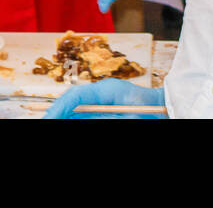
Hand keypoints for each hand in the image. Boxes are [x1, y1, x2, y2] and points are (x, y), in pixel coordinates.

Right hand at [43, 79, 166, 118]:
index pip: (75, 97)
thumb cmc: (153, 111)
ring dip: (64, 116)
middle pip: (72, 104)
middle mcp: (101, 94)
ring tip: (50, 120)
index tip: (47, 119)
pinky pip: (86, 115)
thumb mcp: (128, 115)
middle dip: (57, 114)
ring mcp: (103, 103)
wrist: (168, 109)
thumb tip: (77, 115)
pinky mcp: (106, 111)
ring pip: (76, 111)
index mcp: (105, 89)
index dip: (58, 108)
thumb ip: (104, 116)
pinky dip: (75, 119)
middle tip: (44, 122)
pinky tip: (66, 121)